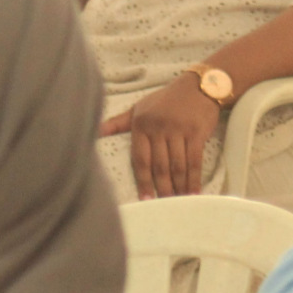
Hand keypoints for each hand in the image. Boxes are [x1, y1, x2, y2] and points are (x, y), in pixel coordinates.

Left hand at [102, 72, 221, 198]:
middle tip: (163, 205)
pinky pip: (195, 161)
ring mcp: (178, 130)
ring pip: (177, 166)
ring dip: (178, 187)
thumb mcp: (138, 108)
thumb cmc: (165, 100)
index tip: (145, 199)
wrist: (198, 86)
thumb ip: (117, 123)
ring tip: (178, 202)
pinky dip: (194, 179)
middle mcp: (159, 127)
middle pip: (159, 166)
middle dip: (161, 188)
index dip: (142, 181)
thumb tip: (95, 132)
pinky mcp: (196, 132)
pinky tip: (194, 192)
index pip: (140, 159)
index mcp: (142, 124)